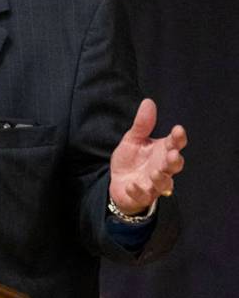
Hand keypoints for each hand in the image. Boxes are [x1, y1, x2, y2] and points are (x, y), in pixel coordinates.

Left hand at [109, 98, 186, 214]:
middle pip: (175, 165)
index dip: (178, 138)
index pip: (175, 144)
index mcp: (162, 151)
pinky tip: (132, 185)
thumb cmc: (131, 160)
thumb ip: (142, 124)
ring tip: (156, 172)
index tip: (178, 129)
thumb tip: (148, 102)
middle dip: (175, 160)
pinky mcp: (142, 195)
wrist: (118, 183)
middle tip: (172, 154)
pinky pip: (143, 195)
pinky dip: (139, 191)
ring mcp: (153, 183)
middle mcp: (162, 168)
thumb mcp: (133, 139)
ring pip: (164, 183)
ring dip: (161, 178)